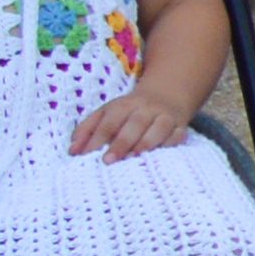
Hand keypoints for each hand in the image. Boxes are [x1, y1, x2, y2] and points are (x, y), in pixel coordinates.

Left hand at [69, 86, 190, 161]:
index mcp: (124, 105)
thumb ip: (87, 130)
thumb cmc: (130, 111)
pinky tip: (159, 155)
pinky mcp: (181, 126)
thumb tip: (72, 151)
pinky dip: (170, 144)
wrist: (167, 94)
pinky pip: (177, 135)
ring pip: (159, 128)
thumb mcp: (106, 113)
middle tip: (108, 161)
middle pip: (135, 124)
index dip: (98, 137)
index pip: (110, 121)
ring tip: (133, 158)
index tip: (87, 155)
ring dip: (146, 143)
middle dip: (122, 142)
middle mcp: (146, 109)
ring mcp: (165, 116)